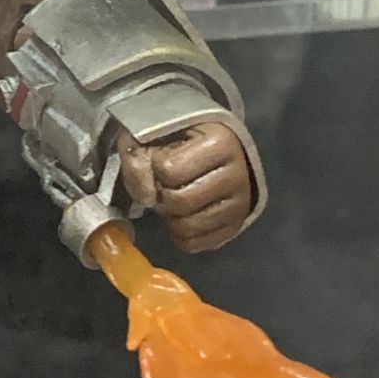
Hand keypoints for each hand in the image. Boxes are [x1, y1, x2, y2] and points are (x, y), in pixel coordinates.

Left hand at [118, 120, 252, 254]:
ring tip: (173, 199)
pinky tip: (181, 215)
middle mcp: (237, 174)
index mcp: (220, 142)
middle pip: (180, 202)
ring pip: (188, 226)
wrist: (224, 153)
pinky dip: (179, 234)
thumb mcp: (156, 134)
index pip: (169, 169)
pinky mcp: (235, 226)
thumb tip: (145, 197)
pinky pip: (194, 243)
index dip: (156, 167)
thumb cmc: (186, 139)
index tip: (163, 159)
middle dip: (163, 196)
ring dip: (170, 217)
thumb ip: (138, 157)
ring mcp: (240, 204)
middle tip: (164, 186)